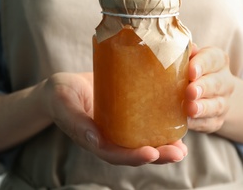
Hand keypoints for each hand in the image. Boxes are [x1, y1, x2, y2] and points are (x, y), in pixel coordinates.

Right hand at [39, 72, 187, 165]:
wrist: (64, 86)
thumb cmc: (59, 94)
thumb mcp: (64, 104)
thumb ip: (76, 121)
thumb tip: (95, 139)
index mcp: (94, 140)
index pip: (115, 154)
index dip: (133, 157)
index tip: (151, 153)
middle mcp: (110, 137)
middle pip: (135, 152)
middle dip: (158, 155)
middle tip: (179, 152)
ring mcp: (119, 127)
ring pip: (143, 140)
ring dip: (164, 145)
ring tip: (183, 145)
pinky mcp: (126, 113)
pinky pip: (144, 122)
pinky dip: (161, 124)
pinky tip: (177, 119)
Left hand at [184, 46, 235, 132]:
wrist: (207, 94)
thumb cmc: (190, 71)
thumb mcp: (188, 59)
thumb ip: (182, 54)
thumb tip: (171, 48)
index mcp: (217, 60)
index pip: (213, 58)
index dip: (202, 64)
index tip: (191, 71)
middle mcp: (224, 81)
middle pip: (216, 83)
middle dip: (203, 87)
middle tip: (190, 92)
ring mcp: (222, 102)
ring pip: (216, 105)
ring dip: (203, 108)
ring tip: (190, 109)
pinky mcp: (217, 120)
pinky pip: (210, 123)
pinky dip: (198, 123)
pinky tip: (187, 122)